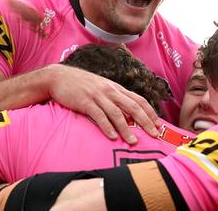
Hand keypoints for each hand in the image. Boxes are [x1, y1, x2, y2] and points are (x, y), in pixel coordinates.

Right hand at [44, 64, 161, 143]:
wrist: (59, 77)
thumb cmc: (81, 85)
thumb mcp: (101, 88)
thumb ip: (113, 99)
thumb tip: (126, 114)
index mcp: (115, 88)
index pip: (138, 100)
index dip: (150, 112)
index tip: (158, 124)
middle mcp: (110, 91)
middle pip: (133, 106)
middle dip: (145, 121)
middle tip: (154, 134)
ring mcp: (98, 96)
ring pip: (117, 114)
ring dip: (127, 129)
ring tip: (134, 141)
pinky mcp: (85, 102)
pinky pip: (99, 115)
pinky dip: (107, 127)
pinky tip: (112, 136)